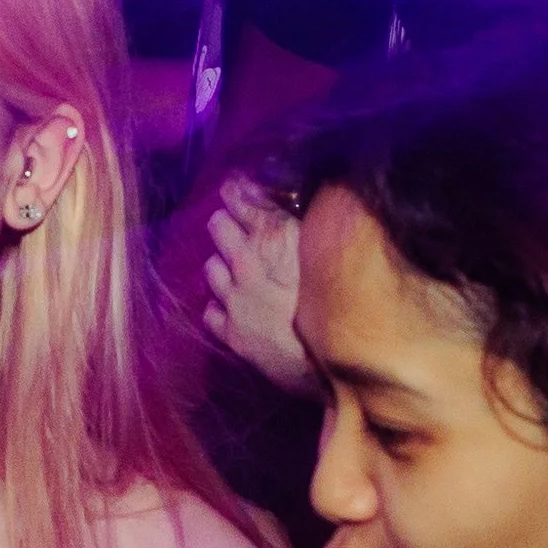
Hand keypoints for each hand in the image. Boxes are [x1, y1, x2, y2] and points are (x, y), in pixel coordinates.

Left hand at [204, 184, 308, 390]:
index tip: (232, 187)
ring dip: (220, 265)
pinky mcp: (230, 331)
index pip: (242, 201)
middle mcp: (246, 263)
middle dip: (223, 223)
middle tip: (230, 226)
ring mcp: (233, 299)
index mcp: (274, 239)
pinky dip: (219, 305)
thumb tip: (295, 212)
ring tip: (233, 270)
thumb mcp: (326, 255)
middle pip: (218, 227)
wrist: (325, 361)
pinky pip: (210, 310)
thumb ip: (306, 230)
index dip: (236, 191)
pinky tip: (230, 306)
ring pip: (210, 267)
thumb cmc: (338, 304)